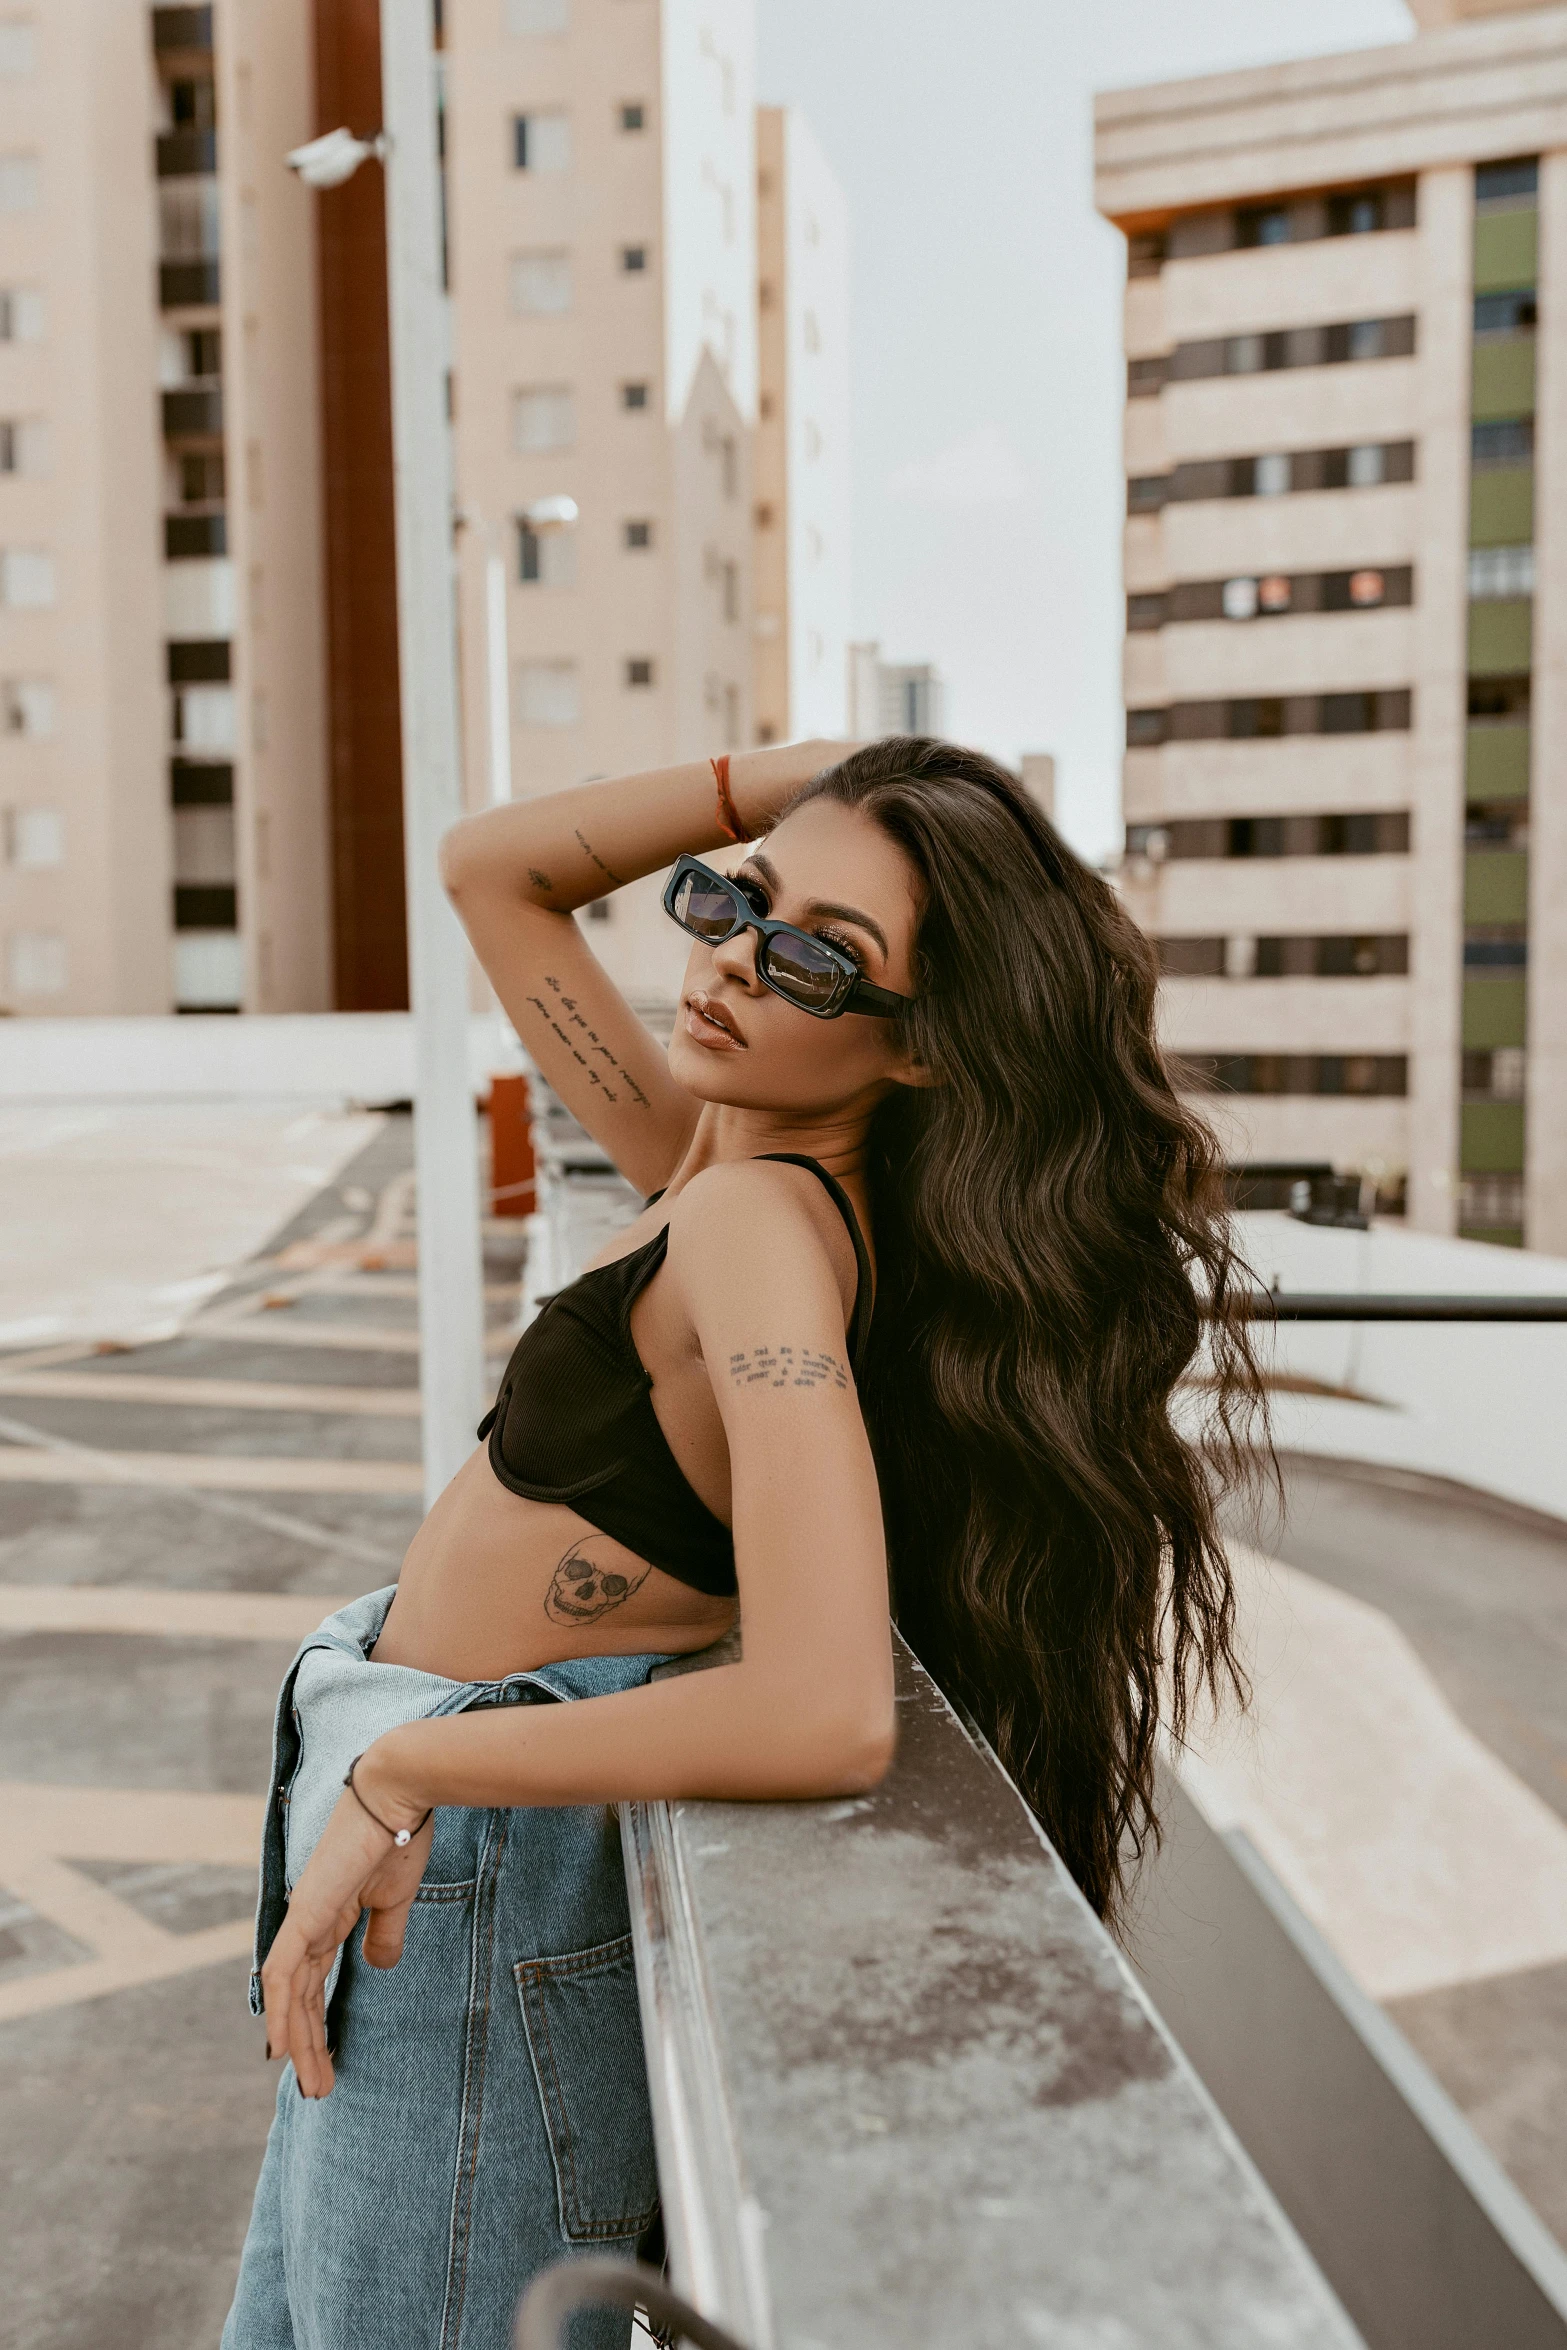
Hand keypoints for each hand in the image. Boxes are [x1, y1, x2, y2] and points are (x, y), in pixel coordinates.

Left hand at [260, 1770, 434, 2098]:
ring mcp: (303, 1917)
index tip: (326, 2062)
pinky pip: (281, 1973)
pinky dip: (279, 2012)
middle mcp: (309, 1921)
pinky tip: (282, 2048)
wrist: (398, 1794)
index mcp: (330, 1917)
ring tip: (312, 2085)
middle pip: (299, 1996)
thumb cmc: (401, 1835)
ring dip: (299, 2042)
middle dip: (308, 2044)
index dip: (316, 2022)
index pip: (314, 1981)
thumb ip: (384, 1933)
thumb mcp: (395, 1898)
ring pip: (289, 1994)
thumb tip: (379, 1966)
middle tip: (319, 2088)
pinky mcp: (305, 1913)